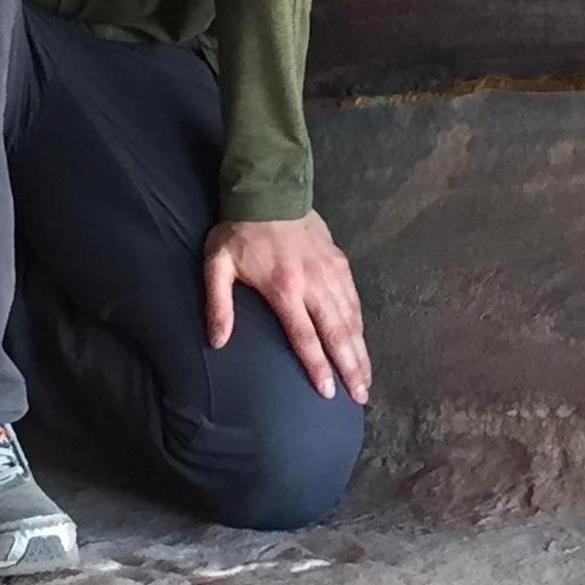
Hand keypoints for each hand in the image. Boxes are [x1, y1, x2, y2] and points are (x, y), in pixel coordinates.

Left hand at [203, 213, 369, 404]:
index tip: (328, 393)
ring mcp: (330, 271)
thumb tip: (217, 343)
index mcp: (284, 288)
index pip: (305, 337)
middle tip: (360, 395)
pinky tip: (362, 338)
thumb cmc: (240, 231)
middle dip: (349, 366)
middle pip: (336, 332)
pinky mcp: (339, 259)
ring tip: (366, 377)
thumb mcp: (218, 265)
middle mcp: (313, 283)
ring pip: (350, 317)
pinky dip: (360, 321)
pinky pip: (353, 297)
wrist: (269, 189)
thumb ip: (218, 305)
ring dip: (359, 349)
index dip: (317, 367)